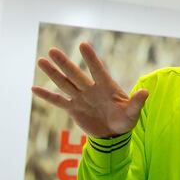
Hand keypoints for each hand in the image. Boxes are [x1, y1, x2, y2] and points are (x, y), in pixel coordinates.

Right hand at [32, 41, 147, 137]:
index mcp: (106, 86)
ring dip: (52, 73)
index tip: (83, 45)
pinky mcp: (73, 109)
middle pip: (75, 74)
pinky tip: (34, 88)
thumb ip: (137, 103)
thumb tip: (145, 92)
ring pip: (64, 83)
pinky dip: (46, 96)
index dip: (91, 59)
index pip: (97, 69)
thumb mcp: (132, 114)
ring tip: (41, 61)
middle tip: (52, 50)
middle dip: (64, 63)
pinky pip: (58, 101)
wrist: (113, 134)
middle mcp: (91, 89)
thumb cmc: (125, 120)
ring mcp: (80, 98)